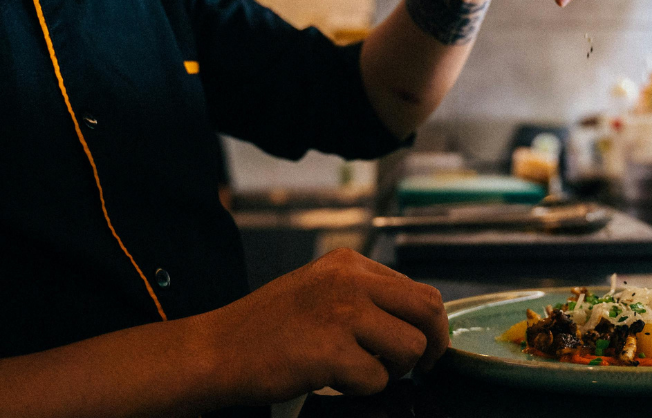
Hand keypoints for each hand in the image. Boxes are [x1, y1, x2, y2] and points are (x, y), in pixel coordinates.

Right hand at [205, 248, 448, 403]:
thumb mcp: (319, 289)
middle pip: (428, 310)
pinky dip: (361, 388)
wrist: (217, 349)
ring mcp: (342, 313)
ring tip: (360, 370)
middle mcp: (350, 280)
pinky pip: (378, 379)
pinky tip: (332, 379)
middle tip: (424, 366)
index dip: (430, 324)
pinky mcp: (332, 351)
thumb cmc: (265, 327)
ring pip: (410, 348)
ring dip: (393, 370)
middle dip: (434, 344)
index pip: (418, 289)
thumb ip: (364, 295)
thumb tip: (415, 318)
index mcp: (349, 263)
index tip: (427, 343)